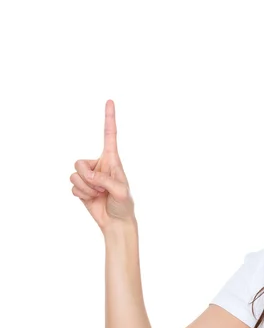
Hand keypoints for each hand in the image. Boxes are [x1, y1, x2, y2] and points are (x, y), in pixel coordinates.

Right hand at [71, 100, 134, 231]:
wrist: (116, 222)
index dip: (109, 118)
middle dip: (87, 178)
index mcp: (112, 160)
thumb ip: (106, 180)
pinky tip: (92, 199)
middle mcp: (99, 164)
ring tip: (98, 194)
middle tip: (101, 188)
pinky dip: (81, 195)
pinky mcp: (81, 187)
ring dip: (85, 188)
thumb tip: (89, 174)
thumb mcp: (121, 191)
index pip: (109, 135)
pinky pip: (72, 187)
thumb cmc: (123, 205)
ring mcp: (89, 175)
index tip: (110, 101)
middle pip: (78, 162)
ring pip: (74, 175)